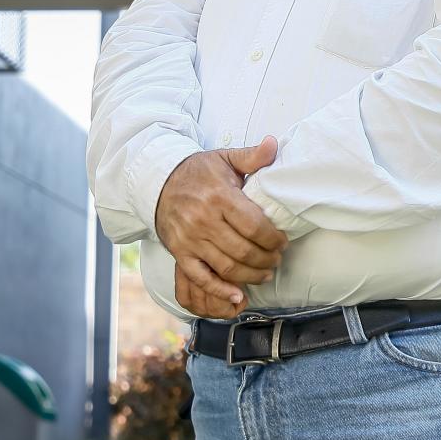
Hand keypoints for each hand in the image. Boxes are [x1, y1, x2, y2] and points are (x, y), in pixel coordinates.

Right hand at [156, 135, 286, 318]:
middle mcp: (203, 220)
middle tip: (277, 259)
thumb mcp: (224, 159)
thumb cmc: (198, 172)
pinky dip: (220, 290)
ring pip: (227, 267)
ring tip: (265, 273)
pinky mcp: (180, 253)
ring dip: (251, 275)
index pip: (254, 225)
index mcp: (219, 196)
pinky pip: (201, 278)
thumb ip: (252, 156)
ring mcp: (190, 239)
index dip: (273, 239)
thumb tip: (275, 143)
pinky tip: (237, 296)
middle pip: (244, 250)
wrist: (158, 183)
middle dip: (267, 259)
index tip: (282, 242)